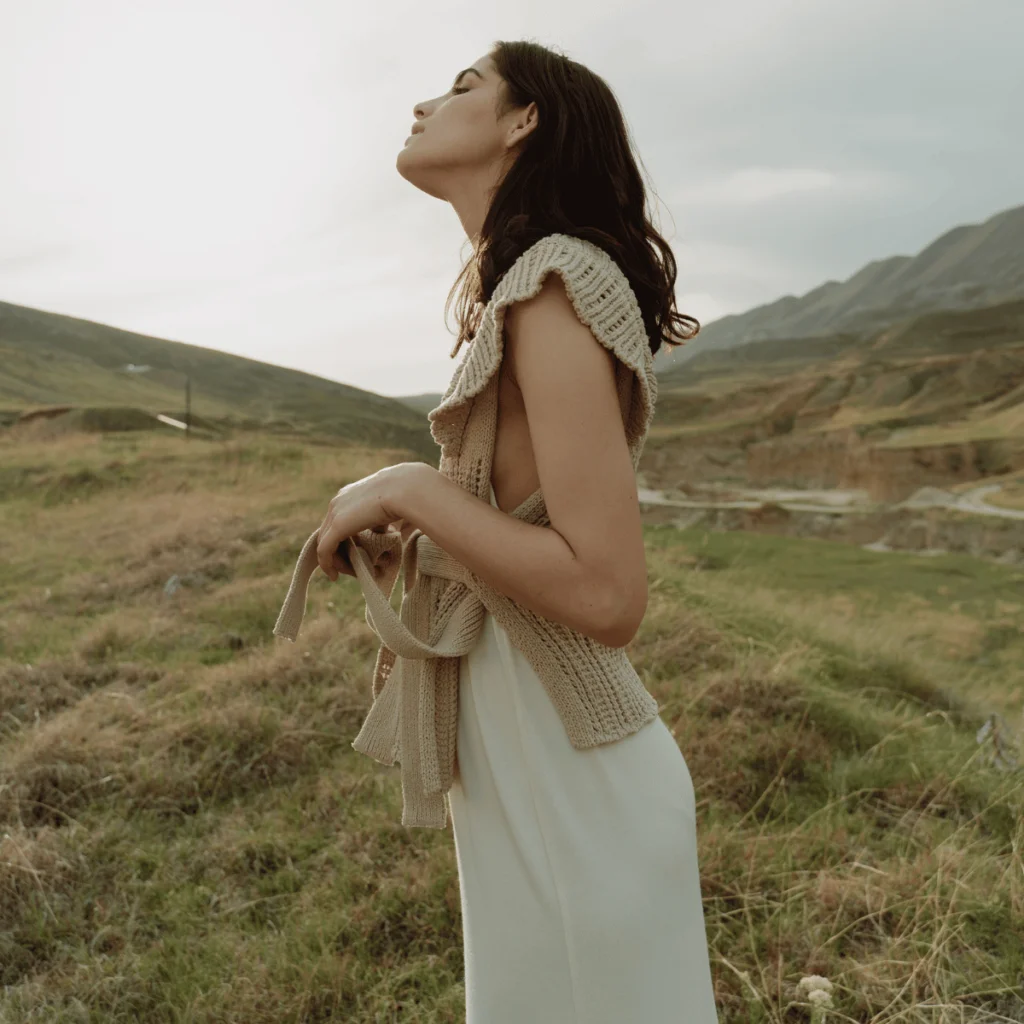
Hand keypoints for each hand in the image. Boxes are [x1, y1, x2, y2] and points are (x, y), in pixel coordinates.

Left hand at [315, 463, 417, 580]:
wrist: (405, 490)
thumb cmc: (405, 496)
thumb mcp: (388, 507)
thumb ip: (381, 519)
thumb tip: (385, 532)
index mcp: (350, 494)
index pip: (338, 520)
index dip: (343, 539)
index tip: (354, 553)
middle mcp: (338, 501)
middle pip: (329, 532)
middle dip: (337, 551)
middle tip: (350, 567)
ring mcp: (336, 512)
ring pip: (325, 543)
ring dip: (334, 560)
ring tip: (346, 573)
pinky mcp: (338, 526)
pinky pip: (324, 550)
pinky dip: (327, 564)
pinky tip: (334, 576)